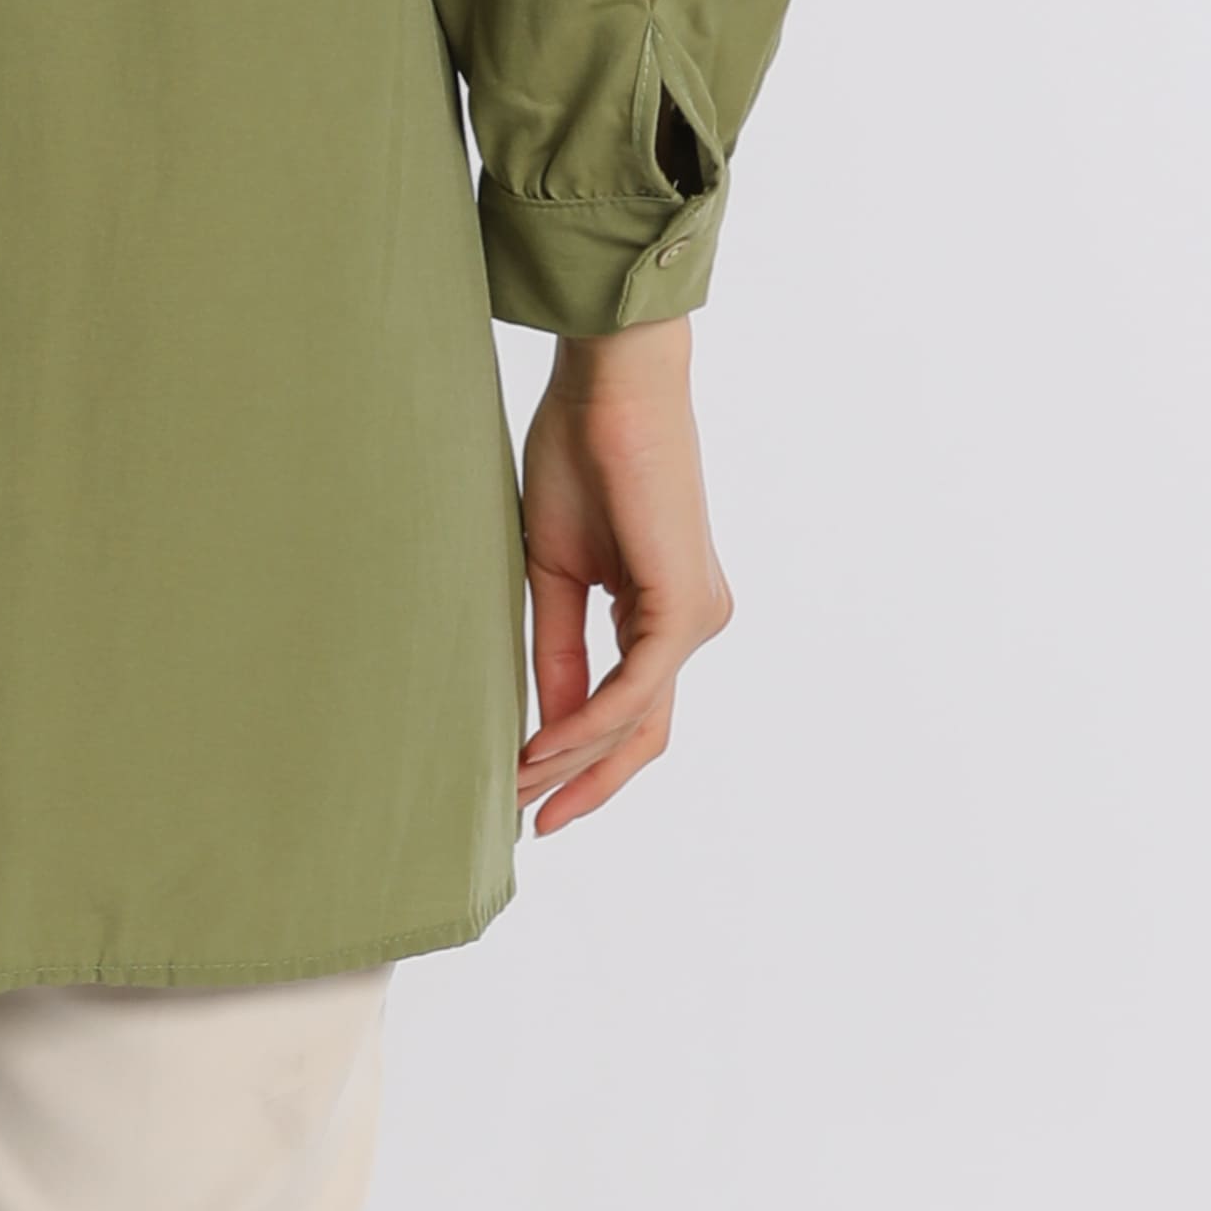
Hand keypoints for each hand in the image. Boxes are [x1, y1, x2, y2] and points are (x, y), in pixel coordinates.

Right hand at [514, 319, 732, 835]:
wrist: (609, 387)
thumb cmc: (578, 456)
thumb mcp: (554, 574)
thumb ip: (557, 651)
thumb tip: (544, 725)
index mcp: (662, 611)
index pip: (629, 711)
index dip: (578, 761)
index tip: (520, 792)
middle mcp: (692, 621)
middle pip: (644, 734)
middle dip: (585, 784)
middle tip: (524, 823)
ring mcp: (697, 618)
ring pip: (636, 720)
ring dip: (572, 760)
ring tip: (513, 786)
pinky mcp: (685, 607)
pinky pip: (635, 690)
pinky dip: (587, 724)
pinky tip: (540, 748)